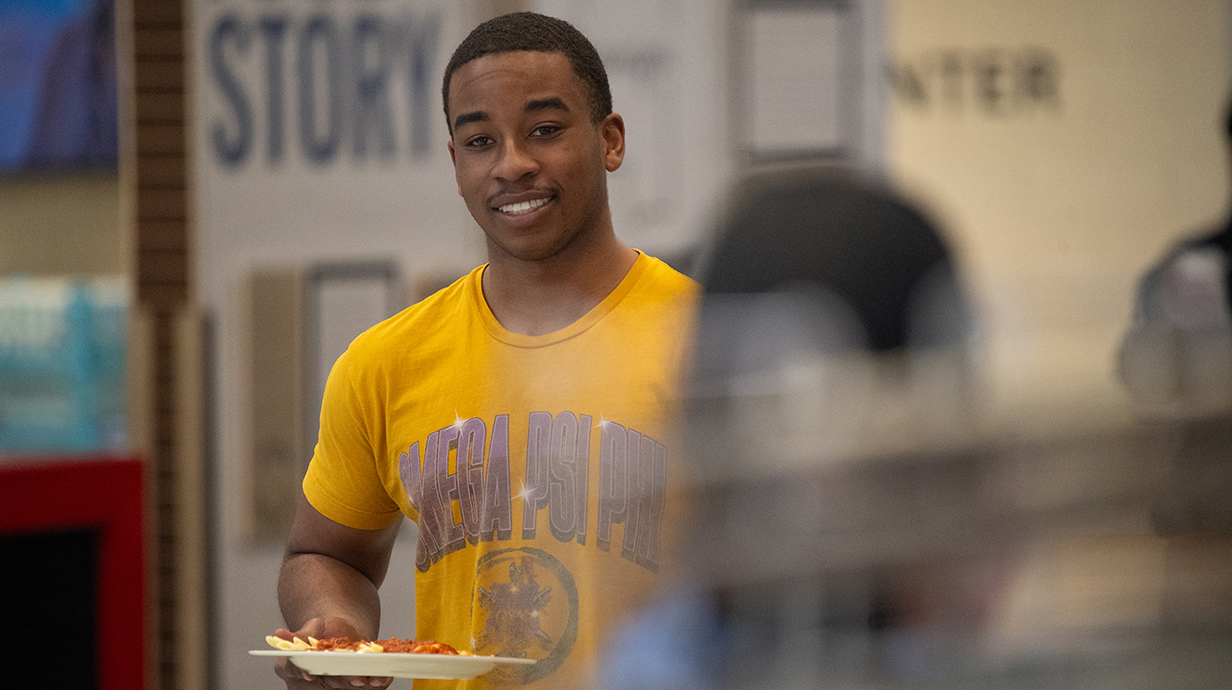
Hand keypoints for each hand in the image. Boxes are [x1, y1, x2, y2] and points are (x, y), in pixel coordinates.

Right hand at [272, 617, 392, 688]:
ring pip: (346, 688)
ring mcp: (333, 686)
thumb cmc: (321, 631)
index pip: (293, 672)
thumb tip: (278, 633)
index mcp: (293, 669)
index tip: (309, 674)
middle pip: (325, 683)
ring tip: (372, 679)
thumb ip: (300, 635)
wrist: (340, 630)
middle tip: (354, 677)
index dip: (300, 674)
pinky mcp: (352, 685)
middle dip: (341, 681)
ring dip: (361, 684)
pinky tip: (383, 678)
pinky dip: (375, 683)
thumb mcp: (311, 628)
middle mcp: (311, 683)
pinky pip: (364, 687)